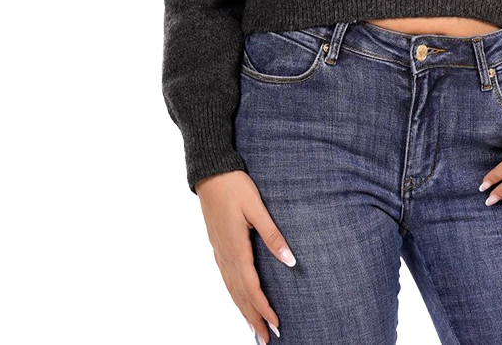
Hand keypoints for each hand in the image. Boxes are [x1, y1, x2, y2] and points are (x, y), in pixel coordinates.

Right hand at [195, 170, 294, 341]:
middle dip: (254, 318)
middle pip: (240, 295)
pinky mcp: (218, 246)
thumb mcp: (257, 208)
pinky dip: (234, 296)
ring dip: (243, 311)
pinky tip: (239, 300)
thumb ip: (273, 235)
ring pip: (231, 290)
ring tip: (254, 330)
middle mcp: (225, 256)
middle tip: (266, 339)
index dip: (264, 308)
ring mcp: (219, 252)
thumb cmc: (235, 187)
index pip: (252, 288)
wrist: (210, 173)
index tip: (276, 325)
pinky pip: (226, 279)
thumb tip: (291, 260)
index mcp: (236, 249)